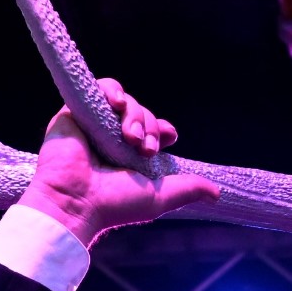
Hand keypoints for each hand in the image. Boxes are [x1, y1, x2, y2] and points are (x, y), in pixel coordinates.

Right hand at [15, 78, 220, 246]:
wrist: (77, 200)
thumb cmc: (114, 204)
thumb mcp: (159, 196)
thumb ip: (187, 189)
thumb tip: (216, 193)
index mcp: (129, 157)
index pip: (152, 130)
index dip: (161, 129)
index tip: (166, 138)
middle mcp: (111, 139)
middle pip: (141, 114)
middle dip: (148, 126)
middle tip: (143, 147)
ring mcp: (93, 125)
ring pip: (124, 101)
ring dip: (134, 113)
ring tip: (128, 135)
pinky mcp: (75, 112)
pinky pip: (99, 87)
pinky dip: (113, 89)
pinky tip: (117, 102)